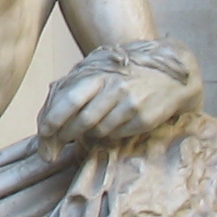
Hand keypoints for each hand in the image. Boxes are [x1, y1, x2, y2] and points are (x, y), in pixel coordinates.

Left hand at [38, 58, 196, 151]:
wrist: (173, 76)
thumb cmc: (128, 72)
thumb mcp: (102, 68)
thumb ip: (77, 85)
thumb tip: (48, 110)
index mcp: (99, 73)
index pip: (70, 99)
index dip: (53, 119)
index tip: (43, 134)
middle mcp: (115, 88)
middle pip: (82, 119)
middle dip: (65, 136)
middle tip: (54, 148)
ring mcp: (130, 104)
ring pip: (98, 130)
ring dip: (86, 136)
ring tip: (84, 133)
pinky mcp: (143, 119)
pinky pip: (116, 134)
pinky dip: (106, 135)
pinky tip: (108, 127)